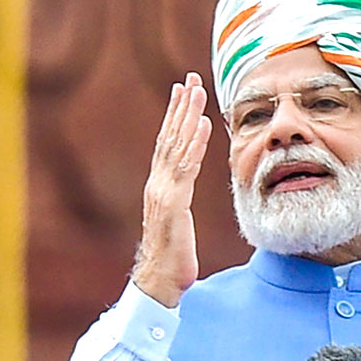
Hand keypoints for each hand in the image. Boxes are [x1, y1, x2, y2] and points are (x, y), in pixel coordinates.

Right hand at [131, 72, 212, 306]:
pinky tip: (202, 124)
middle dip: (180, 107)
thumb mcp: (178, 226)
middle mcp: (158, 185)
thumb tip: (183, 194)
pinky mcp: (173, 203)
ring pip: (176, 146)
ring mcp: (163, 192)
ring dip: (187, 116)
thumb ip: (179, 205)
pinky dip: (194, 143)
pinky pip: (185, 167)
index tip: (182, 92)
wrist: (160, 282)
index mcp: (160, 188)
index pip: (167, 145)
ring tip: (197, 90)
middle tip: (188, 78)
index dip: (175, 118)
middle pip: (169, 138)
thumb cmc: (172, 260)